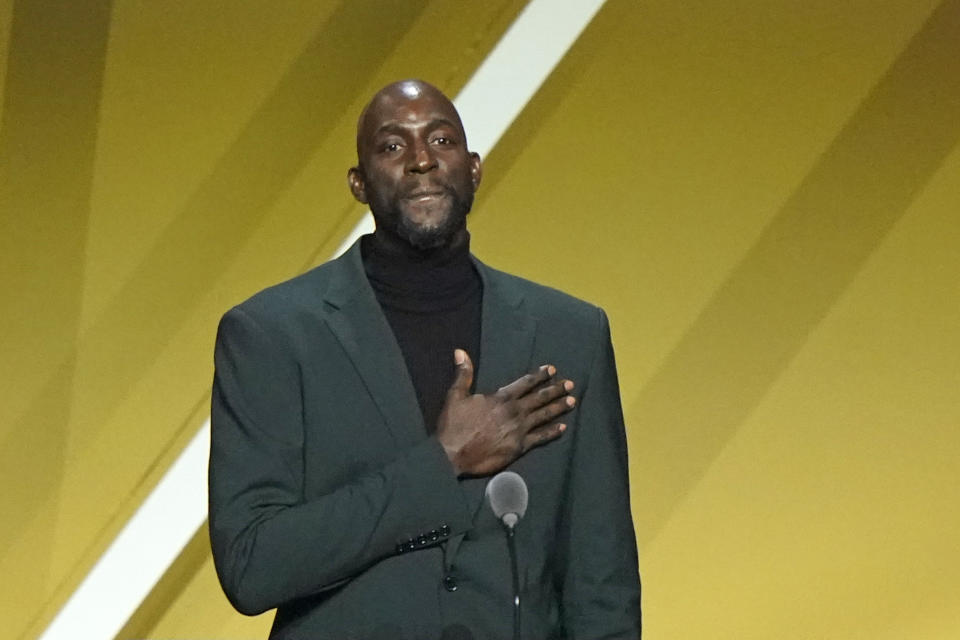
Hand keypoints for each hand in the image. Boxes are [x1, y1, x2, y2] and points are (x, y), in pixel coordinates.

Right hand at [436, 349, 575, 476]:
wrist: (452, 454)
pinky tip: (563, 427)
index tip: (552, 369)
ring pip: (544, 416)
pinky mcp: (519, 447)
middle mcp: (514, 412)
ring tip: (572, 401)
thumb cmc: (453, 425)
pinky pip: (540, 438)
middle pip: (540, 398)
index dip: (540, 375)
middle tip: (570, 384)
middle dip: (556, 389)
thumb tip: (460, 351)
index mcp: (501, 398)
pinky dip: (552, 432)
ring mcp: (519, 430)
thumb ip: (463, 374)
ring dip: (559, 407)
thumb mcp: (455, 395)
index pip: (526, 383)